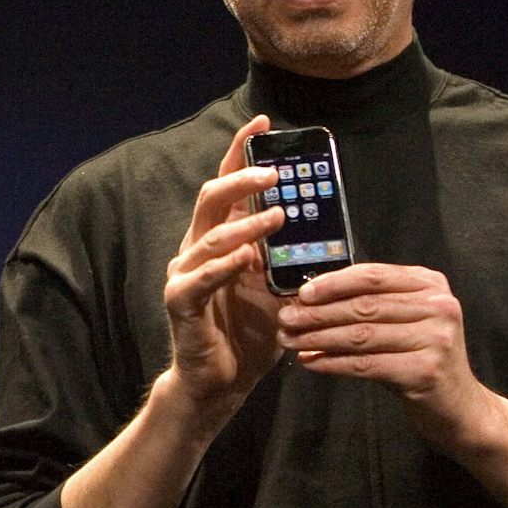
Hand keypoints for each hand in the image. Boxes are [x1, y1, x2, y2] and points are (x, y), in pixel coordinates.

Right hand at [161, 116, 286, 412]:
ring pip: (210, 237)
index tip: (262, 122)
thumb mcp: (278, 288)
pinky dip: (224, 265)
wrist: (219, 384)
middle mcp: (195, 250)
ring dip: (246, 224)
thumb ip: (290, 258)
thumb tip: (327, 230)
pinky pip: (200, 278)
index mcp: (218, 240)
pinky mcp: (180, 303)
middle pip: (211, 200)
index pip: (226, 186)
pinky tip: (247, 259)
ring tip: (278, 216)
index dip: (240, 152)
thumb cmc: (246, 334)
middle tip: (274, 172)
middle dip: (242, 180)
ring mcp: (185, 275)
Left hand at [274, 263, 495, 449]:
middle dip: (318, 313)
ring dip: (318, 338)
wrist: (459, 406)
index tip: (302, 294)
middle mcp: (438, 306)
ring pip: (362, 335)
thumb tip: (308, 301)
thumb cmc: (420, 358)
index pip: (373, 276)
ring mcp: (436, 339)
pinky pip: (366, 364)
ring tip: (290, 341)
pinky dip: (332, 363)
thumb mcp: (402, 322)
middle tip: (285, 319)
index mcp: (430, 285)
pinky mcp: (425, 371)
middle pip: (364, 306)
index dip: (333, 283)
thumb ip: (368, 306)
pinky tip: (310, 362)